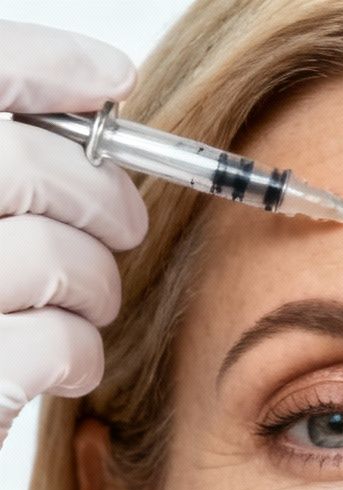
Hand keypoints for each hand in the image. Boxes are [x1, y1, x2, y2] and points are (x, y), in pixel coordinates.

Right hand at [0, 21, 148, 449]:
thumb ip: (16, 159)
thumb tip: (102, 87)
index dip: (48, 68)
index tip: (110, 81)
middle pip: (25, 167)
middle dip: (101, 198)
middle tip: (122, 225)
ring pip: (53, 258)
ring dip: (93, 287)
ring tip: (79, 305)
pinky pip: (58, 344)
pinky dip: (78, 354)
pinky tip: (57, 362)